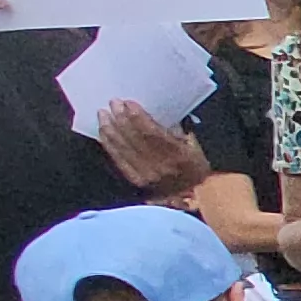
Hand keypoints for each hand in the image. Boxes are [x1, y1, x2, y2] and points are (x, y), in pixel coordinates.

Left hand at [96, 103, 212, 196]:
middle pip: (135, 139)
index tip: (128, 103)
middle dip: (121, 119)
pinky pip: (119, 160)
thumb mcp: (195, 147)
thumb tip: (157, 116)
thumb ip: (177, 132)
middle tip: (113, 103)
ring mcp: (146, 174)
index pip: (152, 133)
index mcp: (178, 155)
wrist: (194, 197)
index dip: (137, 117)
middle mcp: (160, 165)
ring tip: (103, 115)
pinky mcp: (136, 181)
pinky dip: (110, 145)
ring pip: (124, 148)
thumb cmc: (196, 169)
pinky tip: (104, 133)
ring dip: (111, 129)